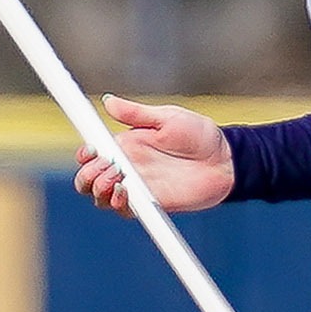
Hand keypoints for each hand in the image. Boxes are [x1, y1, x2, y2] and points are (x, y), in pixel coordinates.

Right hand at [72, 95, 234, 215]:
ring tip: (116, 177)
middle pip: (89, 180)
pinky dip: (118, 204)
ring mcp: (137, 188)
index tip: (90, 150)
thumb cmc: (200, 135)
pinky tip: (125, 192)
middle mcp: (127, 168)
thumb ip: (136, 113)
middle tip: (102, 167)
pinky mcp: (149, 205)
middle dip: (86, 176)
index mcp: (126, 145)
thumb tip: (108, 101)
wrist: (226, 161)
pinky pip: (124, 210)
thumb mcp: (168, 118)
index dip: (84, 154)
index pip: (93, 153)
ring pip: (101, 198)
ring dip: (99, 190)